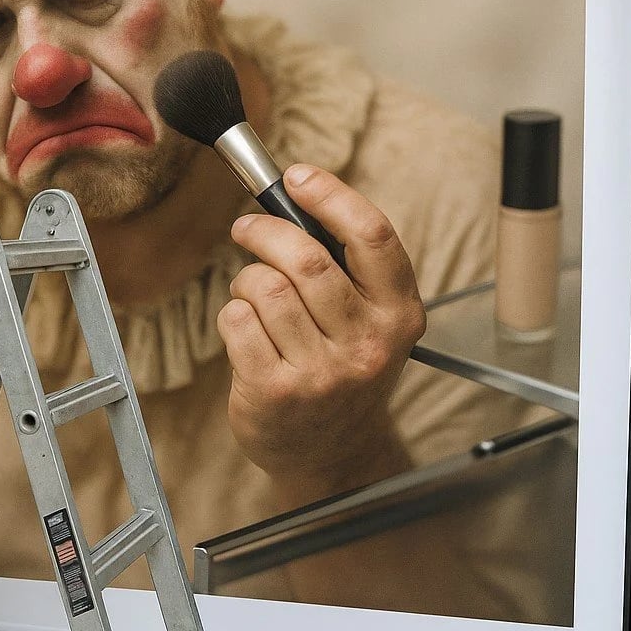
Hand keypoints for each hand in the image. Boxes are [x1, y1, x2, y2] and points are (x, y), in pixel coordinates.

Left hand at [217, 163, 425, 489]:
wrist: (332, 453)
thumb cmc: (342, 368)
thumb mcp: (368, 320)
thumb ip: (344, 266)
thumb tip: (293, 194)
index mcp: (399, 314)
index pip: (371, 236)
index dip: (330, 195)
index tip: (296, 176)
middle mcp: (368, 344)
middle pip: (305, 258)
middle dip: (264, 232)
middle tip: (246, 229)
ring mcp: (322, 373)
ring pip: (264, 287)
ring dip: (246, 279)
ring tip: (251, 294)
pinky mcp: (276, 392)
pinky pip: (236, 321)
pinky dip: (231, 313)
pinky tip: (244, 329)